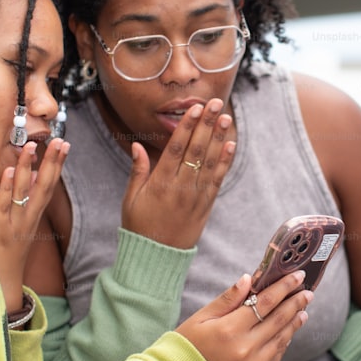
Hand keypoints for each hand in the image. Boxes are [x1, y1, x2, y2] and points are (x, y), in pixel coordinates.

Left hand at [0, 138, 69, 311]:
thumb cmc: (5, 255)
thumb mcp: (20, 227)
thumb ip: (25, 203)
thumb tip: (32, 177)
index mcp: (34, 216)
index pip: (50, 186)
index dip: (58, 165)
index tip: (65, 145)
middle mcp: (28, 219)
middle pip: (45, 187)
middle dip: (53, 163)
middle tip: (60, 141)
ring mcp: (14, 224)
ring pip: (24, 193)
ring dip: (28, 169)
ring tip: (31, 147)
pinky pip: (4, 206)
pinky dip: (8, 188)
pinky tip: (10, 171)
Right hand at [122, 98, 234, 248]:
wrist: (157, 257)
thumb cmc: (140, 226)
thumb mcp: (131, 198)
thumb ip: (138, 171)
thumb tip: (137, 145)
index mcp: (160, 183)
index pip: (177, 149)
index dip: (188, 127)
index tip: (196, 109)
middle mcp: (181, 187)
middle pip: (197, 150)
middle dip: (207, 125)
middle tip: (216, 104)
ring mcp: (196, 196)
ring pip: (210, 162)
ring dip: (219, 138)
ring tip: (226, 117)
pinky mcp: (206, 204)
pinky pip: (218, 179)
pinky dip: (225, 161)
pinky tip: (230, 144)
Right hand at [176, 270, 311, 360]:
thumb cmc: (188, 345)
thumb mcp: (202, 317)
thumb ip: (228, 299)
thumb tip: (250, 279)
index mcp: (229, 330)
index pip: (265, 302)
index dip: (283, 287)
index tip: (297, 276)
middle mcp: (245, 350)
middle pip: (278, 320)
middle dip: (295, 303)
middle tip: (308, 292)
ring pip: (281, 340)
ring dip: (293, 323)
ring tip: (302, 310)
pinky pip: (275, 358)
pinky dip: (283, 343)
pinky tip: (287, 332)